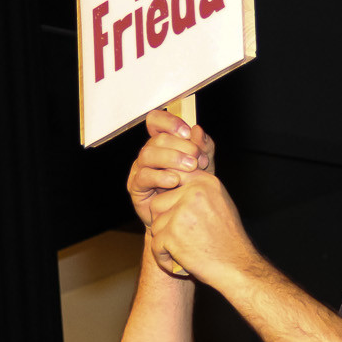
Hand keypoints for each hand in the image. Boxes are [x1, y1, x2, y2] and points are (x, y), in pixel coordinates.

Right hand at [125, 109, 217, 237]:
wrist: (184, 219)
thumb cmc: (192, 190)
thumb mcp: (205, 166)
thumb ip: (204, 148)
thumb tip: (198, 130)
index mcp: (162, 143)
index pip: (156, 121)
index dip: (169, 122)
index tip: (187, 132)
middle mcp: (148, 154)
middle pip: (156, 138)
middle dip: (180, 145)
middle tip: (198, 157)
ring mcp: (140, 170)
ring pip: (147, 154)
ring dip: (171, 158)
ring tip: (190, 167)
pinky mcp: (136, 188)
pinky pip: (143, 177)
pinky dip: (160, 176)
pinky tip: (175, 181)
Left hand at [145, 171, 257, 286]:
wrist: (237, 266)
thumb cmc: (228, 239)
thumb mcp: (219, 203)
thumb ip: (197, 190)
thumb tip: (171, 181)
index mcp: (205, 182)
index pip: (172, 180)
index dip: (170, 203)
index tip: (177, 220)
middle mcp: (194, 192)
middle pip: (157, 204)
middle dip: (163, 223)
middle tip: (180, 239)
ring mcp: (182, 212)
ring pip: (155, 225)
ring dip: (164, 242)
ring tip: (184, 251)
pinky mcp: (172, 234)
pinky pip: (155, 245)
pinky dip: (164, 258)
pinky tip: (180, 263)